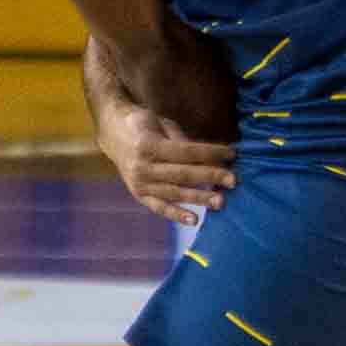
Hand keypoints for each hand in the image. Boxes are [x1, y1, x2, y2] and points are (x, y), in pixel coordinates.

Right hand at [101, 106, 236, 226]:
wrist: (111, 133)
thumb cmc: (142, 125)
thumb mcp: (162, 125)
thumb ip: (184, 142)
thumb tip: (212, 156)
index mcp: (150, 146)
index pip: (187, 152)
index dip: (211, 153)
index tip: (232, 154)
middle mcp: (143, 167)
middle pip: (183, 174)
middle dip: (211, 176)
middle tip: (233, 180)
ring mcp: (139, 183)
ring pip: (174, 192)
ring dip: (199, 197)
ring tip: (221, 202)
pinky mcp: (138, 195)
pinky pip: (159, 207)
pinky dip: (176, 214)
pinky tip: (195, 220)